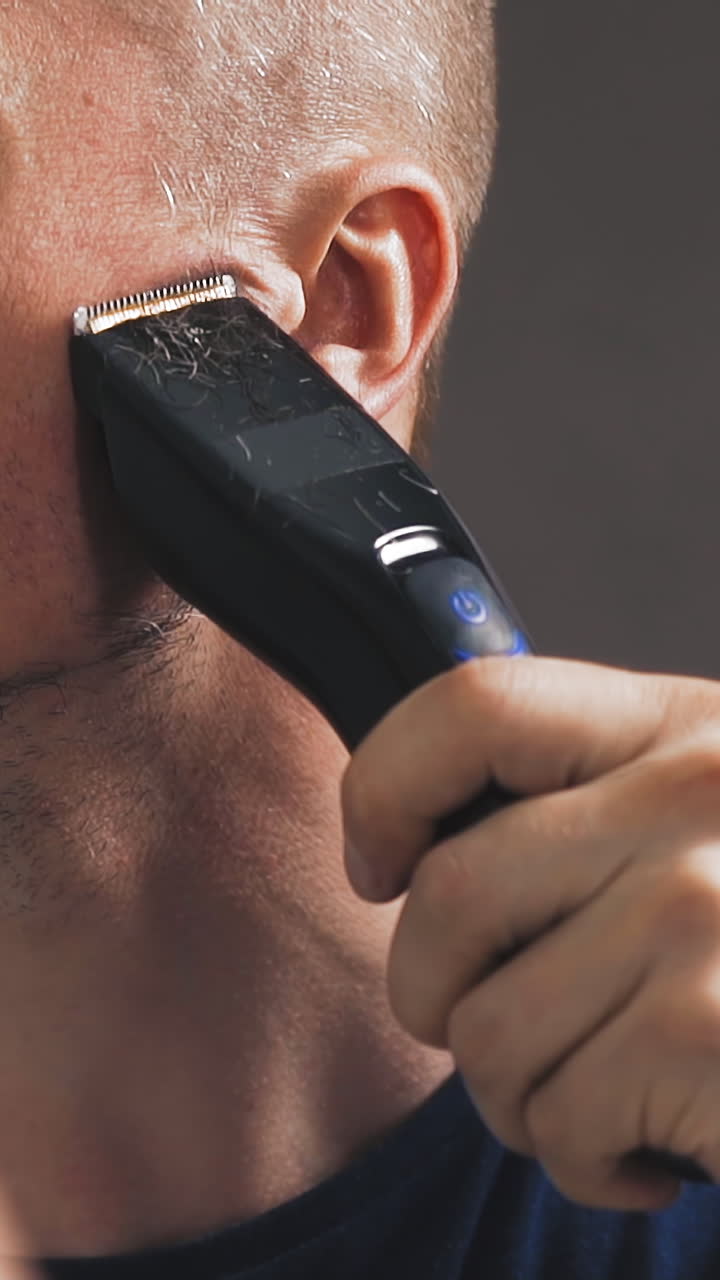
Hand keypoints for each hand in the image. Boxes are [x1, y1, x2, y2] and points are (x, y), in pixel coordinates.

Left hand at [340, 656, 719, 1211]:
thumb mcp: (714, 816)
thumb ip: (600, 804)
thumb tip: (421, 848)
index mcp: (679, 729)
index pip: (474, 708)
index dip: (385, 785)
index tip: (378, 862)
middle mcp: (693, 801)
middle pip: (451, 893)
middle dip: (430, 988)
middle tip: (477, 1022)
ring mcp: (701, 916)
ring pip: (487, 1030)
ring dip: (512, 1095)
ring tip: (589, 1093)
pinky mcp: (708, 1034)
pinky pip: (557, 1120)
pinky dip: (583, 1160)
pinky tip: (651, 1145)